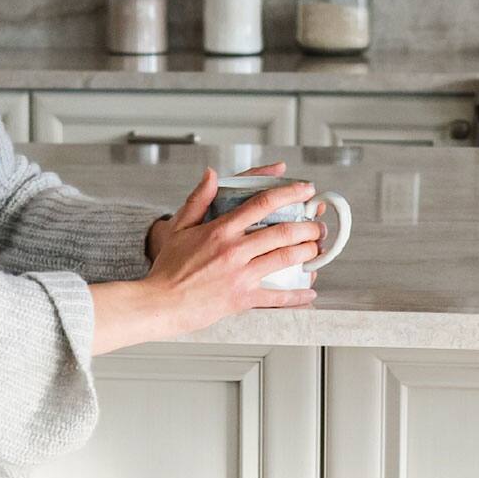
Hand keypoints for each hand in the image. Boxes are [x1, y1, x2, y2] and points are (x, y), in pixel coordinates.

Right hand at [98, 165, 320, 354]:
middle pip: (282, 232)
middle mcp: (234, 250)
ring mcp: (240, 275)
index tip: (305, 190)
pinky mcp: (242, 299)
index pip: (262, 204)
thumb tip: (212, 174)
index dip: (288, 193)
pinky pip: (275, 297)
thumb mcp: (179, 227)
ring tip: (318, 249)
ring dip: (307, 253)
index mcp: (221, 229)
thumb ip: (198, 200)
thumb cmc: (168, 268)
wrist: (161, 303)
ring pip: (284, 259)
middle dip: (307, 227)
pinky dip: (296, 295)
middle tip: (318, 225)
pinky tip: (310, 292)